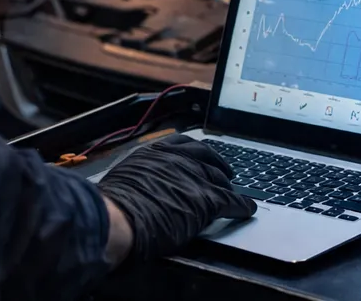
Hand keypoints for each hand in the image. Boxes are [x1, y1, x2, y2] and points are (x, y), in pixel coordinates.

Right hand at [97, 134, 256, 261]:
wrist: (120, 218)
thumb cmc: (113, 205)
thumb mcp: (123, 179)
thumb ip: (137, 176)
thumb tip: (137, 186)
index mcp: (155, 152)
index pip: (183, 143)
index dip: (195, 151)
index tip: (200, 154)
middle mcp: (177, 159)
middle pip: (205, 157)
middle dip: (217, 164)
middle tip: (224, 171)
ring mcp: (194, 177)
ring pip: (220, 178)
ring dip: (228, 185)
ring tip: (234, 191)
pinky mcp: (207, 199)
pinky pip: (232, 200)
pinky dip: (242, 205)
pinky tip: (247, 209)